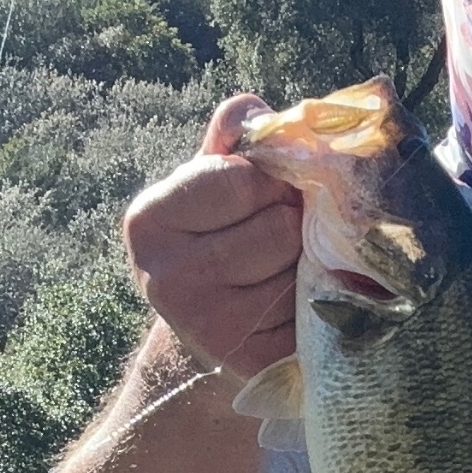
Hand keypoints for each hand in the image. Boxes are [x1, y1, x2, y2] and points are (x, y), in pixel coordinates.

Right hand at [124, 95, 301, 381]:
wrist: (215, 335)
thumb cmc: (220, 240)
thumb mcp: (214, 184)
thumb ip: (234, 144)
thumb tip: (258, 112)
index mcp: (149, 220)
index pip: (245, 180)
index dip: (274, 183)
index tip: (270, 194)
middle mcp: (166, 278)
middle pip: (280, 228)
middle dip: (296, 225)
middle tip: (285, 236)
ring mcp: (207, 326)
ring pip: (301, 270)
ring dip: (312, 265)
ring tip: (291, 270)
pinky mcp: (251, 361)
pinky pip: (316, 313)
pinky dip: (322, 304)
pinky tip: (302, 305)